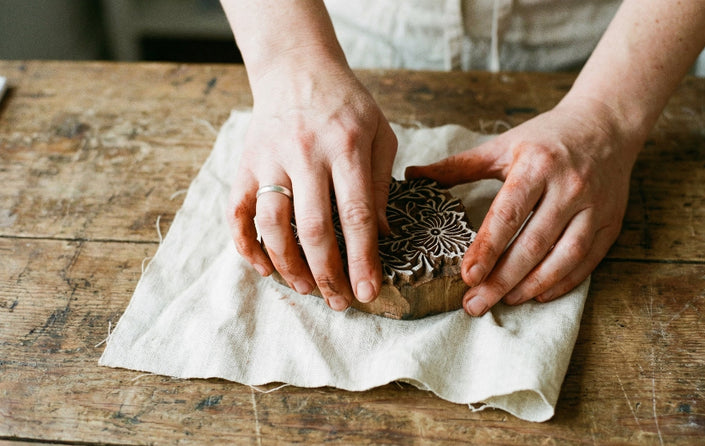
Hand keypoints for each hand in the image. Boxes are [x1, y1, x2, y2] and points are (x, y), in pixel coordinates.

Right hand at [226, 53, 396, 310]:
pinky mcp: (245, 164)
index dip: (362, 258)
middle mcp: (305, 154)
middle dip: (327, 273)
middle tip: (340, 302)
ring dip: (287, 265)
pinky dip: (246, 245)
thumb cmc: (347, 106)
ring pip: (272, 224)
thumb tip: (380, 237)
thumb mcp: (380, 134)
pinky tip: (262, 268)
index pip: (356, 214)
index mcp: (346, 147)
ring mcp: (270, 159)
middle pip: (313, 228)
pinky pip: (237, 212)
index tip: (368, 291)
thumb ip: (380, 184)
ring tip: (305, 289)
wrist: (297, 69)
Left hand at [406, 98, 641, 314]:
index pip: (508, 213)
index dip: (487, 248)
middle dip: (502, 279)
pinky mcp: (611, 222)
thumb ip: (458, 166)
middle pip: (533, 243)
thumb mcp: (503, 146)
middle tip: (475, 304)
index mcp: (537, 165)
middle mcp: (569, 187)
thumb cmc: (548, 137)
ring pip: (564, 257)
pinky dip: (563, 282)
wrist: (607, 123)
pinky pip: (588, 261)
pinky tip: (538, 294)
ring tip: (505, 301)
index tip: (467, 276)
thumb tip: (412, 175)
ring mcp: (594, 206)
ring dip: (532, 285)